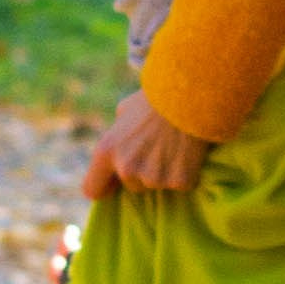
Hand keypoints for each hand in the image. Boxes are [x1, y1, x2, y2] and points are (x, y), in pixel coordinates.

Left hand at [83, 91, 209, 199]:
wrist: (191, 93)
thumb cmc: (156, 97)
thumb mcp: (124, 111)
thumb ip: (117, 136)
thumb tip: (117, 151)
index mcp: (106, 150)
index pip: (93, 190)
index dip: (105, 187)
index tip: (114, 184)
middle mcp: (126, 168)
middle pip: (132, 186)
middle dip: (142, 172)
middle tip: (157, 147)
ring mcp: (154, 177)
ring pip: (156, 185)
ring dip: (163, 172)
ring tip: (173, 146)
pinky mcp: (179, 181)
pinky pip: (181, 184)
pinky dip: (185, 172)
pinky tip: (188, 151)